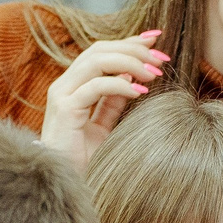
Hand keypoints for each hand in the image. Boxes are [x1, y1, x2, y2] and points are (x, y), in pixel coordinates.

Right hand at [37, 29, 167, 171]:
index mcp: (73, 86)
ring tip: (154, 73)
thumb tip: (133, 77)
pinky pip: (96, 86)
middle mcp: (64, 85)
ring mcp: (61, 95)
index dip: (128, 42)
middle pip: (99, 50)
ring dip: (130, 62)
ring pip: (97, 61)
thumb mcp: (103, 125)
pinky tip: (140, 92)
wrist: (65, 183)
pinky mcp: (64, 109)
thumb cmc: (82, 159)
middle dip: (134, 49)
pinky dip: (120, 85)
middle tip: (161, 59)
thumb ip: (113, 101)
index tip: (156, 39)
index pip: (101, 51)